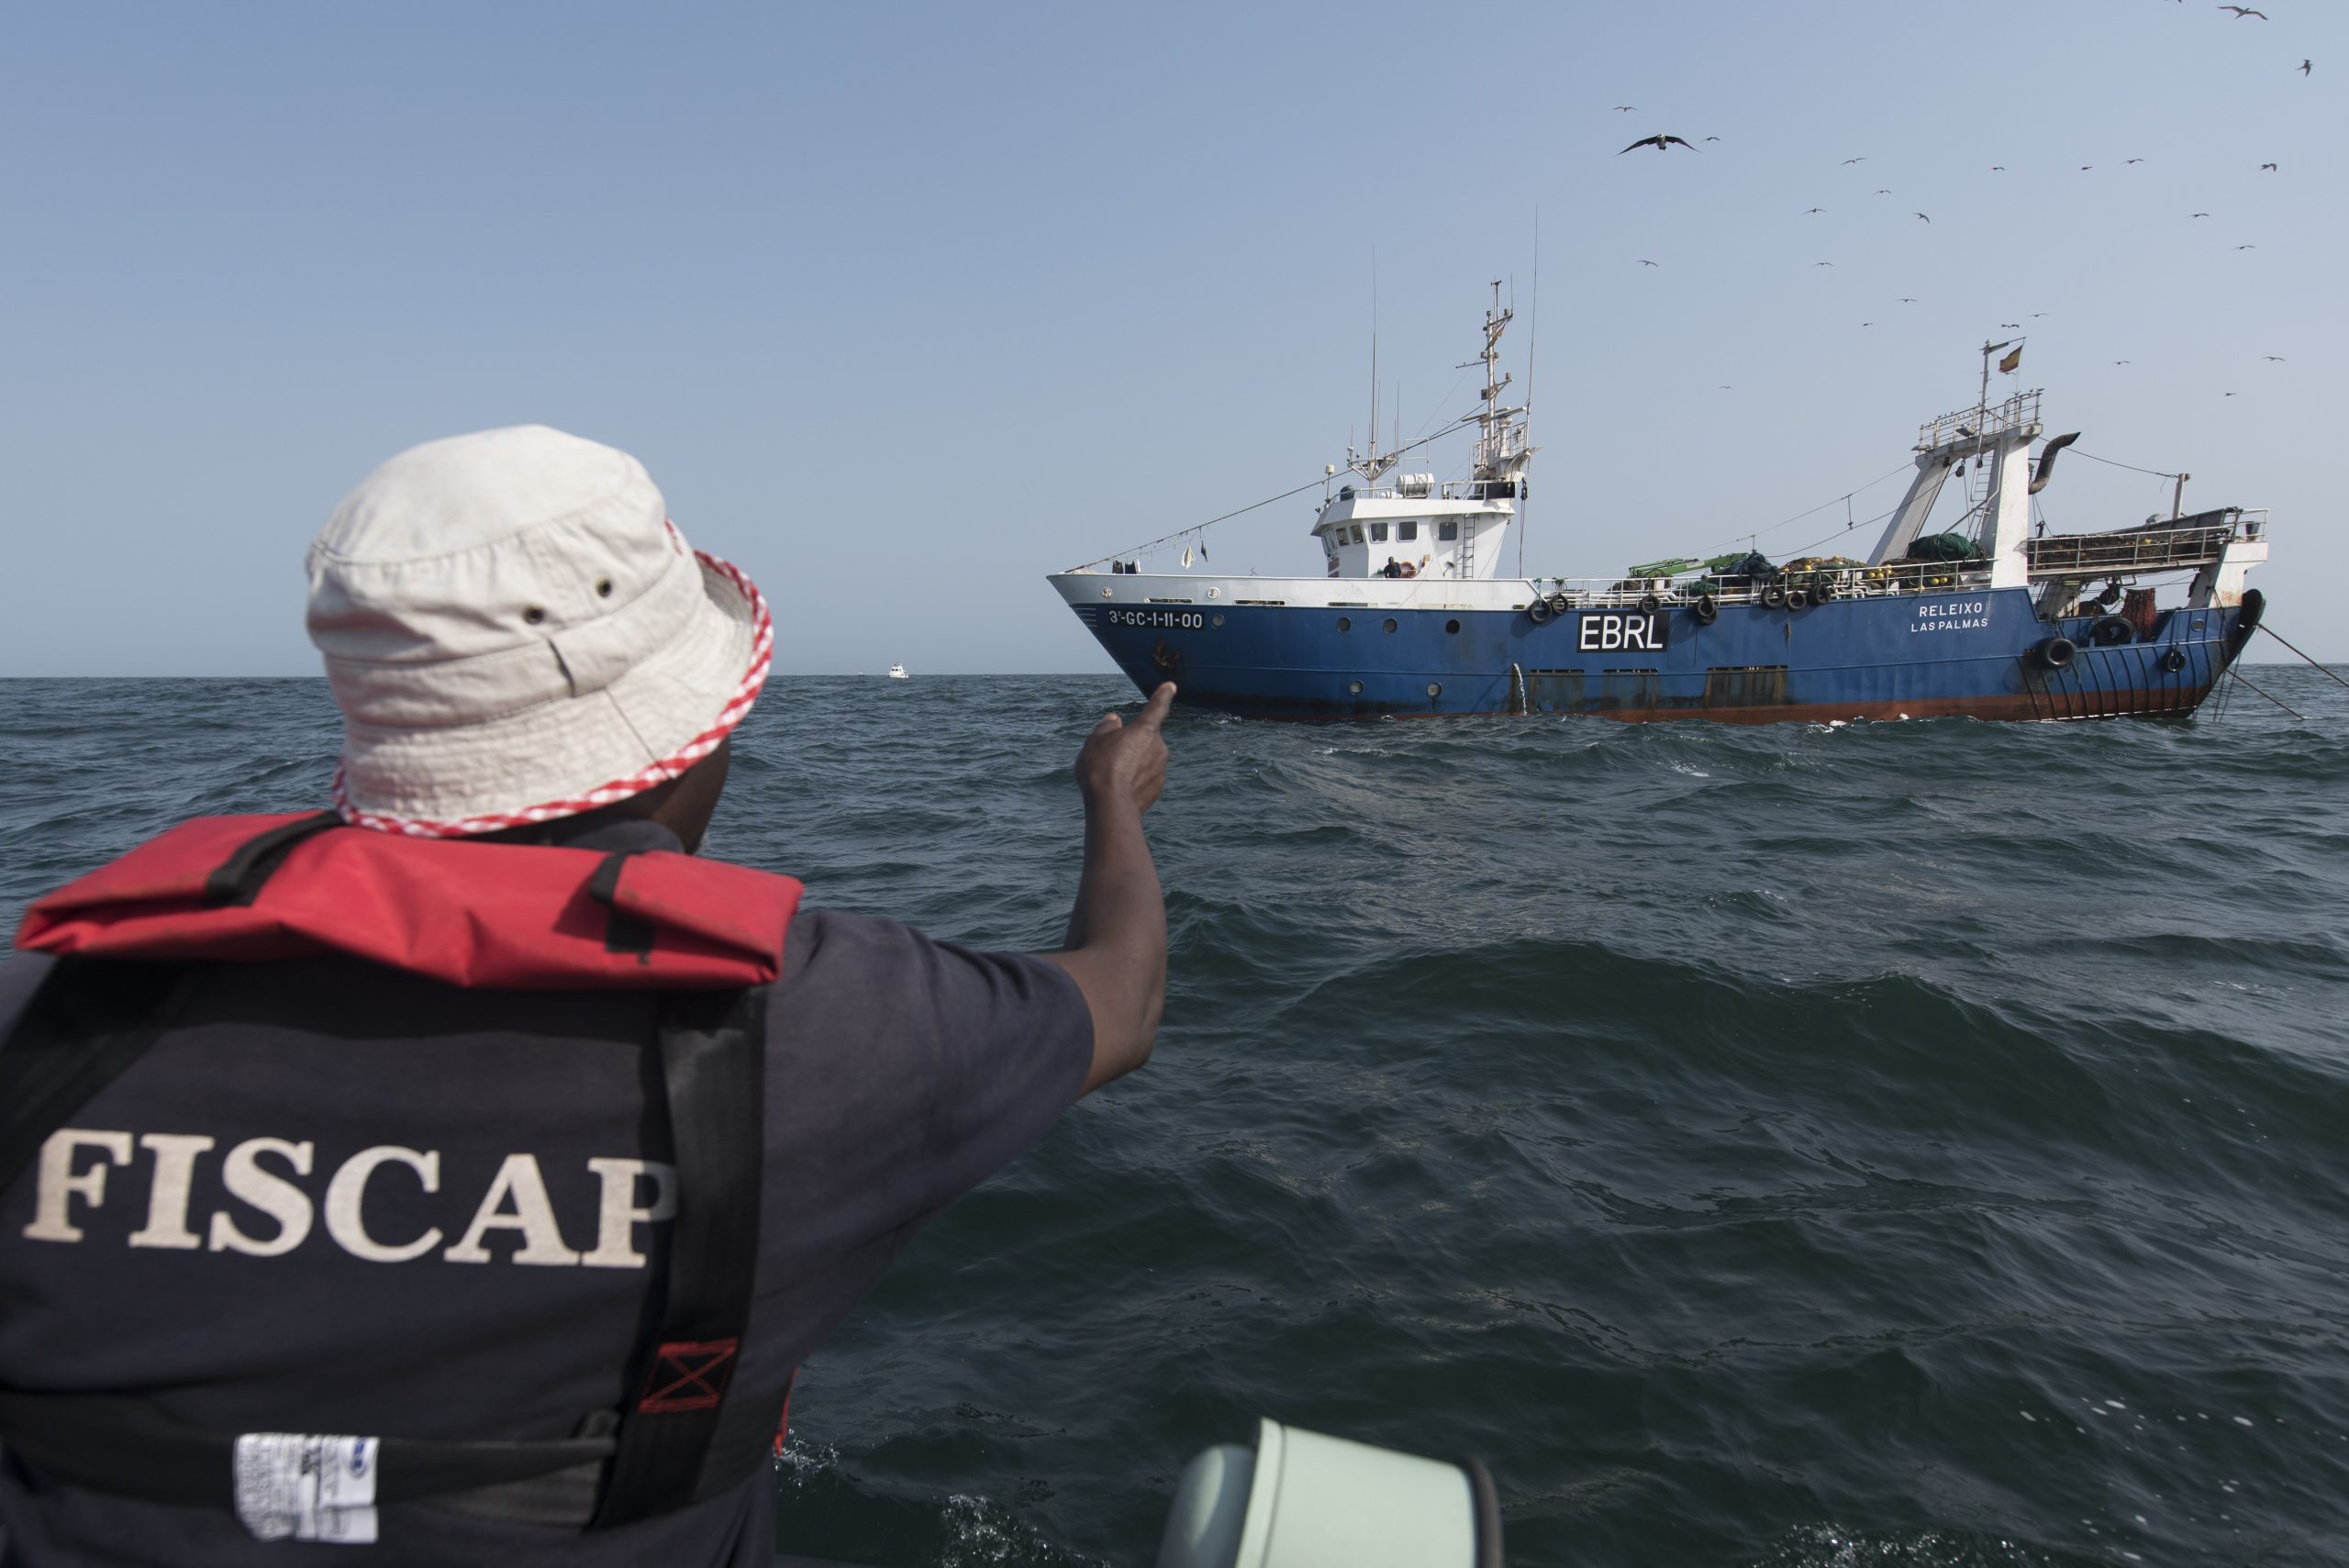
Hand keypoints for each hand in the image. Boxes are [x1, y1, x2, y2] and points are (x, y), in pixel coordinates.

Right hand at [1074, 683, 1174, 814]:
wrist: (1111, 805)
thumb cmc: (1101, 767)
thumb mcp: (1095, 740)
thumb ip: (1107, 727)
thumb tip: (1115, 721)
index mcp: (1145, 729)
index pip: (1157, 707)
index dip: (1163, 696)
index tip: (1171, 686)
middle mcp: (1159, 747)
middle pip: (1144, 740)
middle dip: (1131, 744)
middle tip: (1109, 756)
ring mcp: (1160, 770)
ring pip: (1144, 760)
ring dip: (1132, 764)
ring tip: (1111, 775)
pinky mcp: (1157, 789)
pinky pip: (1145, 779)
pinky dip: (1134, 781)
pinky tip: (1119, 789)